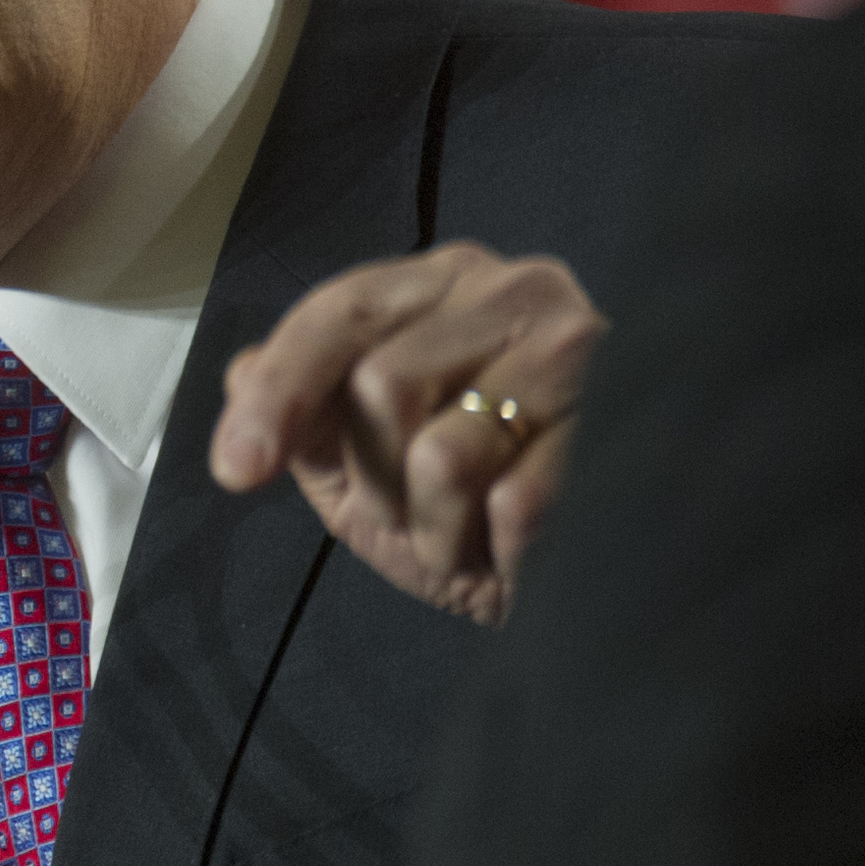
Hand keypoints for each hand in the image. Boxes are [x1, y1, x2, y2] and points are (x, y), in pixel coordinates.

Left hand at [209, 243, 603, 624]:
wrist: (599, 579)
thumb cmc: (477, 514)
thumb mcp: (367, 472)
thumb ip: (308, 419)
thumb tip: (242, 374)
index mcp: (442, 286)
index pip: (339, 314)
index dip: (281, 391)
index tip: (238, 471)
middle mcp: (513, 291)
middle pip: (380, 384)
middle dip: (378, 479)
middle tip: (416, 514)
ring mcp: (579, 350)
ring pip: (443, 453)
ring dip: (436, 527)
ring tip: (469, 534)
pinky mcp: (626, 425)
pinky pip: (514, 505)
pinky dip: (499, 551)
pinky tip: (522, 550)